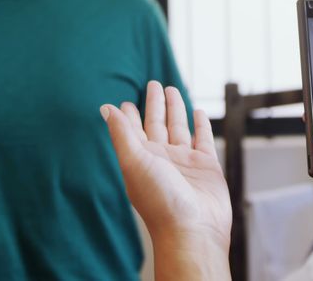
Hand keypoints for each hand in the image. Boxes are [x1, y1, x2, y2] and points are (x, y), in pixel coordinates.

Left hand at [101, 82, 230, 278]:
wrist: (192, 229)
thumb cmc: (160, 200)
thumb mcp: (134, 161)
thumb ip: (121, 133)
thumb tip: (106, 108)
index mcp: (141, 159)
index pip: (133, 131)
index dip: (129, 116)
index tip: (126, 102)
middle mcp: (161, 159)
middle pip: (157, 124)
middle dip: (155, 105)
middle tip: (153, 83)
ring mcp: (184, 162)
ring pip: (179, 128)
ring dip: (176, 109)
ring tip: (172, 89)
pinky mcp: (206, 165)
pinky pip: (203, 139)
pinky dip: (201, 125)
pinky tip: (199, 113)